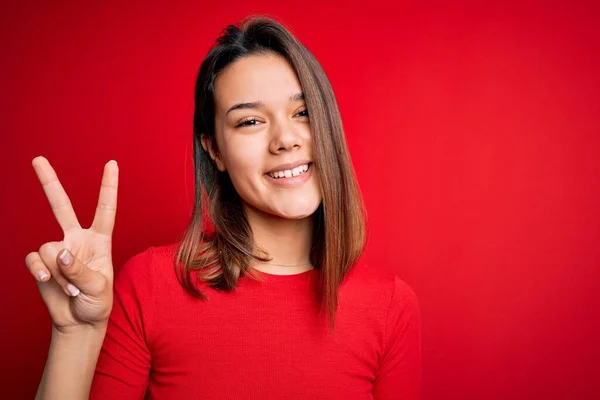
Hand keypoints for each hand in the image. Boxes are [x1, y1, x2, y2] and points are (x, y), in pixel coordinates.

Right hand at [25, 156, 118, 333]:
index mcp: (100, 240)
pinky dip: (42, 273)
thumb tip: (62, 253)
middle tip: (38, 159)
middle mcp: (77, 240)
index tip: (111, 163)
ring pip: (49, 249)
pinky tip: (48, 282)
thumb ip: (81, 270)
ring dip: (59, 272)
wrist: (79, 323)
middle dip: (49, 182)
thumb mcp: (99, 288)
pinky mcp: (42, 263)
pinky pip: (34, 260)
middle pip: (61, 206)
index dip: (108, 186)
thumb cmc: (97, 304)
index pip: (105, 209)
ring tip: (71, 288)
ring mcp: (58, 251)